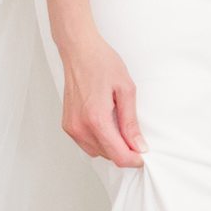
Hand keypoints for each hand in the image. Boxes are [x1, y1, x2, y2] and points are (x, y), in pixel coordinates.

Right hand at [59, 24, 142, 165]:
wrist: (79, 51)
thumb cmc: (101, 64)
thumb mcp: (126, 90)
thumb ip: (131, 122)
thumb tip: (139, 145)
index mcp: (97, 119)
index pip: (118, 155)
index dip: (134, 159)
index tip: (143, 154)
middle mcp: (80, 127)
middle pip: (108, 156)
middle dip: (124, 151)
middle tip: (135, 135)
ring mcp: (71, 127)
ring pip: (97, 152)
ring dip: (111, 146)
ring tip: (119, 125)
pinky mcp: (67, 125)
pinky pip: (86, 144)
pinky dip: (99, 140)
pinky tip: (106, 124)